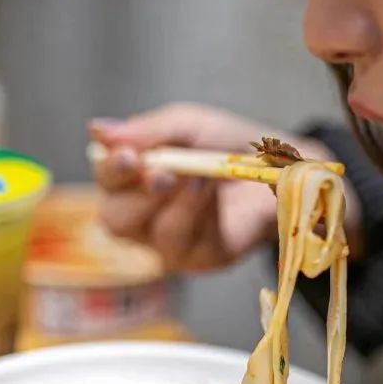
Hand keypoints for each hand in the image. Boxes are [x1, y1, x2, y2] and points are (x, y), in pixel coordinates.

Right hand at [89, 102, 340, 271]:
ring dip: (177, 203)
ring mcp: (171, 242)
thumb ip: (147, 130)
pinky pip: (188, 244)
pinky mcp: (202, 258)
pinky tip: (214, 194)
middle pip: (115, 219)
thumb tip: (97, 130)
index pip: (106, 180)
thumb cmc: (231, 145)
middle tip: (163, 175)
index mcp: (134, 179)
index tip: (128, 157)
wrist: (285, 167)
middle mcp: (145, 216)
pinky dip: (199, 214)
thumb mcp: (189, 125)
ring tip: (201, 177)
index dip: (110, 171)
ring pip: (153, 235)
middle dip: (137, 196)